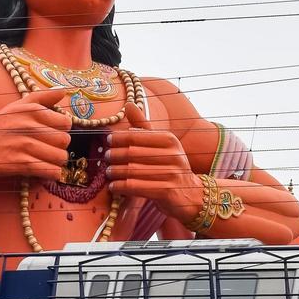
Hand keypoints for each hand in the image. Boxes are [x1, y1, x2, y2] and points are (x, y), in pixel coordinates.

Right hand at [0, 88, 71, 181]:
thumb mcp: (14, 106)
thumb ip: (40, 97)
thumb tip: (63, 91)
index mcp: (31, 110)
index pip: (65, 122)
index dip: (60, 130)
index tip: (50, 135)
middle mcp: (30, 125)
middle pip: (65, 140)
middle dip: (58, 147)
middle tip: (46, 150)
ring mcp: (26, 145)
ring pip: (61, 157)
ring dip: (55, 162)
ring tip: (44, 161)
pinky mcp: (22, 164)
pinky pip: (51, 171)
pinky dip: (50, 174)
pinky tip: (41, 171)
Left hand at [104, 103, 201, 218]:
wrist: (192, 194)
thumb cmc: (171, 166)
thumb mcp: (161, 144)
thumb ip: (144, 126)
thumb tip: (128, 104)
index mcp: (170, 140)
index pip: (137, 135)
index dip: (119, 137)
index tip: (108, 140)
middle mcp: (173, 155)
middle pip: (133, 153)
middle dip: (115, 155)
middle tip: (106, 157)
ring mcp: (172, 174)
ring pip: (133, 171)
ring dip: (116, 172)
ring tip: (108, 172)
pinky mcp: (168, 191)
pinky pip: (136, 187)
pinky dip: (121, 187)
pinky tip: (114, 186)